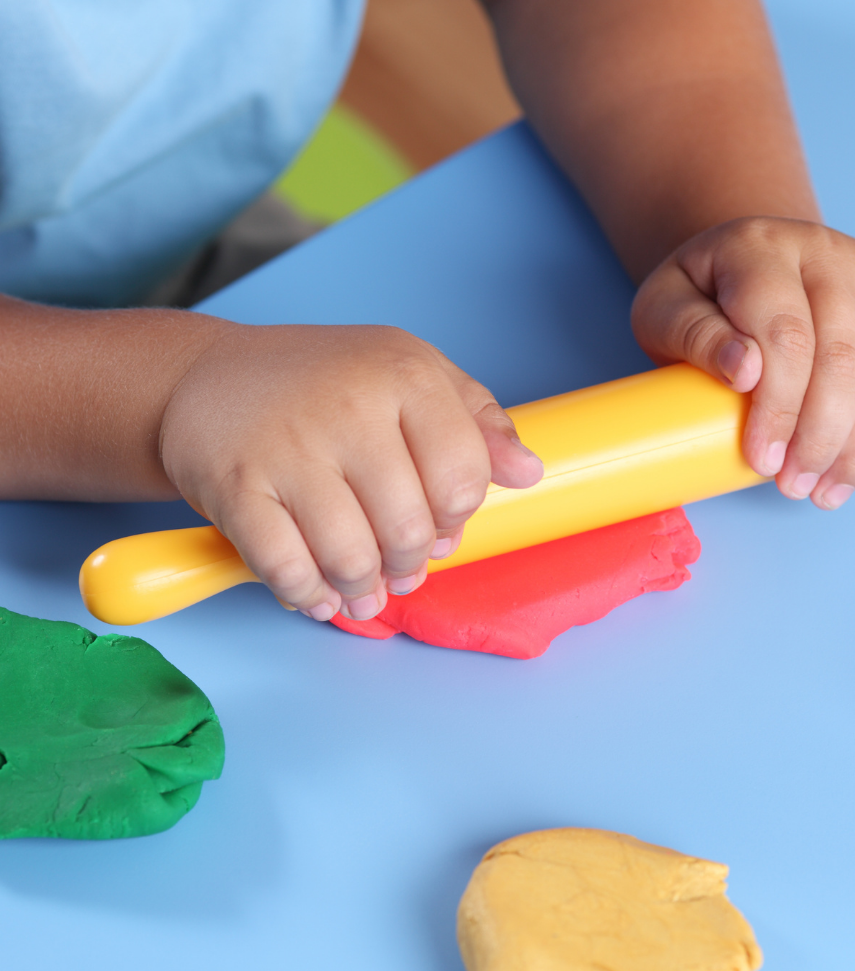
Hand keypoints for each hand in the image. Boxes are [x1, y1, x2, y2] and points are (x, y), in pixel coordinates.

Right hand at [159, 324, 542, 620]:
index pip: (463, 477)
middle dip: (410, 566)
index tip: (440, 527)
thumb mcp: (411, 375)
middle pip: (410, 528)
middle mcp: (350, 405)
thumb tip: (528, 472)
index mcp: (405, 375)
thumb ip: (476, 422)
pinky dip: (308, 595)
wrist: (211, 377)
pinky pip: (286, 567)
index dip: (457, 519)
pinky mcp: (235, 484)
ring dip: (362, 591)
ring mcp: (289, 446)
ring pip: (352, 557)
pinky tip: (317, 594)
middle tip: (399, 569)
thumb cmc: (326, 382)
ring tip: (361, 590)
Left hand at [631, 217, 854, 508]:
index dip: (778, 407)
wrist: (744, 265)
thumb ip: (693, 335)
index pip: (784, 334)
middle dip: (821, 437)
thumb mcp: (663, 312)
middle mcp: (823, 248)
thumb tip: (744, 370)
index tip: (762, 461)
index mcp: (757, 248)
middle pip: (842, 356)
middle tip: (794, 486)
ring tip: (831, 486)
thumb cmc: (700, 299)